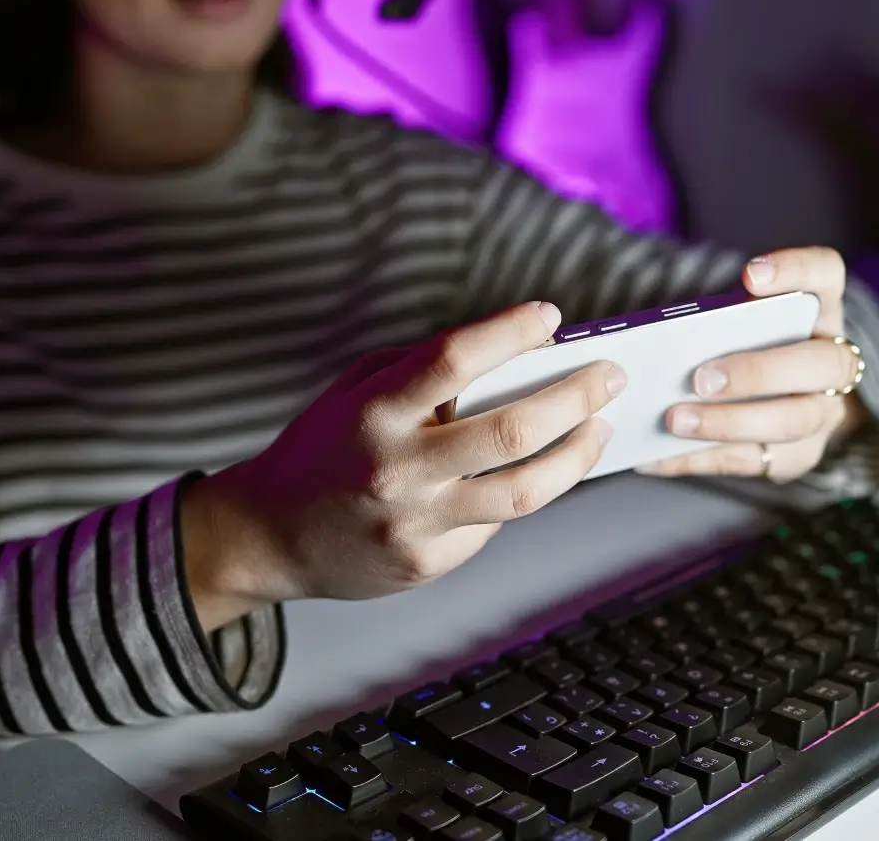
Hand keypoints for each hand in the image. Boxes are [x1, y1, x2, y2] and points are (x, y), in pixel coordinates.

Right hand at [182, 302, 623, 628]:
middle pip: (510, 431)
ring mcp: (415, 523)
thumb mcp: (359, 390)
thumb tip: (515, 354)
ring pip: (523, 492)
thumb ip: (425, 370)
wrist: (269, 537)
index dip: (509, 332)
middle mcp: (396, 469)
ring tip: (599, 429)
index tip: (548, 315)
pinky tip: (527, 474)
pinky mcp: (429, 562)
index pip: (453, 360)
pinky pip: (494, 524)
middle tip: (608, 376)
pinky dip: (519, 493)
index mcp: (374, 412)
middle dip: (574, 397)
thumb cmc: (324, 450)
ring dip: (576, 455)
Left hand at [639, 248, 864, 482]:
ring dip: (728, 422)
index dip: (796, 272)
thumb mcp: (739, 322)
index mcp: (822, 310)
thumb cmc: (747, 344)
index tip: (750, 276)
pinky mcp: (798, 455)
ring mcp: (824, 413)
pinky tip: (655, 456)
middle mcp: (834, 362)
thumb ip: (714, 321)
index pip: (826, 274)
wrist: (782, 396)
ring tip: (674, 421)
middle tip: (700, 378)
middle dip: (759, 371)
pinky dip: (699, 458)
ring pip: (792, 421)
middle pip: (822, 364)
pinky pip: (752, 460)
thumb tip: (651, 342)